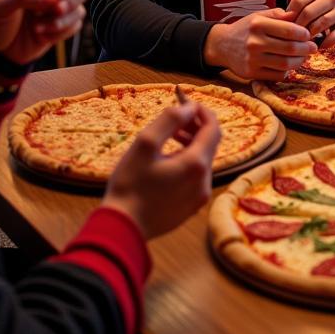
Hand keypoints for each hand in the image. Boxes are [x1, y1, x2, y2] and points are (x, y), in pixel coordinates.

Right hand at [102, 102, 219, 239]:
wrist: (122, 229)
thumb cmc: (129, 185)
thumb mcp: (145, 144)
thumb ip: (170, 120)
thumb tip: (190, 108)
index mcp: (196, 164)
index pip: (213, 128)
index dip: (203, 112)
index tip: (188, 104)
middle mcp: (204, 181)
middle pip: (210, 144)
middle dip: (196, 127)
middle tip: (178, 117)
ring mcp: (199, 196)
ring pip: (203, 160)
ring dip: (192, 144)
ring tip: (171, 136)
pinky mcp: (191, 207)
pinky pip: (197, 177)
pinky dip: (188, 162)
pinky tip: (169, 160)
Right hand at [203, 8, 316, 80]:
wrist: (222, 45)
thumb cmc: (246, 28)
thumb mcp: (259, 16)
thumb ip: (279, 15)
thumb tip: (299, 16)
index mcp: (258, 25)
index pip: (289, 30)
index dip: (304, 34)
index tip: (309, 34)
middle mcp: (254, 42)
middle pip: (289, 49)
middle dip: (306, 49)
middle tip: (313, 47)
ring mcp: (252, 60)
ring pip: (285, 64)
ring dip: (299, 61)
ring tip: (304, 57)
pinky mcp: (251, 73)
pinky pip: (276, 75)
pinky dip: (287, 71)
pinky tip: (291, 65)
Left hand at [287, 0, 334, 47]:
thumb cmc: (321, 9)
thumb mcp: (310, 1)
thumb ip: (295, 2)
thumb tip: (282, 14)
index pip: (299, 0)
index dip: (289, 14)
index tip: (286, 24)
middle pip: (308, 12)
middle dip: (298, 26)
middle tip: (292, 35)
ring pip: (320, 24)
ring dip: (309, 35)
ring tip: (303, 41)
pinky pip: (332, 37)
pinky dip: (322, 44)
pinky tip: (316, 45)